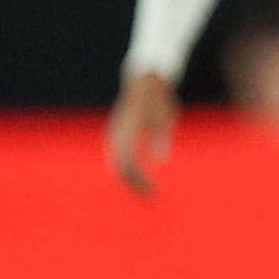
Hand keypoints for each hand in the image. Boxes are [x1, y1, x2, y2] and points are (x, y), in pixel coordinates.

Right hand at [106, 70, 179, 195]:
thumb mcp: (165, 117)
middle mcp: (115, 135)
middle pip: (117, 169)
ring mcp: (113, 134)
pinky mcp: (116, 134)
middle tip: (151, 197)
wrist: (144, 81)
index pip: (126, 166)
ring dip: (129, 180)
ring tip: (146, 191)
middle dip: (133, 186)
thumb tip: (159, 161)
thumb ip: (160, 138)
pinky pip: (117, 158)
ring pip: (115, 165)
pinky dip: (127, 171)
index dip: (138, 182)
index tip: (153, 193)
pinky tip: (140, 179)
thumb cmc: (158, 99)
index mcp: (125, 132)